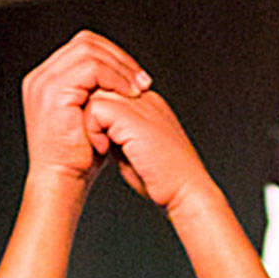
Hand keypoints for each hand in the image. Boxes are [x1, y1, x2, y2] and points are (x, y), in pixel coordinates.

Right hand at [22, 31, 148, 192]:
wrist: (62, 181)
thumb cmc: (78, 160)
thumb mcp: (90, 119)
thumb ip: (99, 95)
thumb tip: (125, 80)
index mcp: (47, 80)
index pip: (84, 48)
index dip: (113, 57)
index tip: (136, 78)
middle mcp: (41, 77)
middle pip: (86, 42)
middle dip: (119, 59)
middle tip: (142, 80)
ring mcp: (44, 82)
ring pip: (90, 51)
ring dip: (119, 68)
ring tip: (138, 89)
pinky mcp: (54, 92)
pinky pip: (91, 69)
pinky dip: (114, 78)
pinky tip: (128, 95)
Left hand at [85, 85, 213, 214]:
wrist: (186, 190)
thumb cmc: (164, 181)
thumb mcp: (137, 152)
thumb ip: (119, 137)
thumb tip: (98, 132)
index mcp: (151, 106)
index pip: (114, 91)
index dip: (101, 114)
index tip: (102, 140)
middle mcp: (146, 101)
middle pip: (103, 87)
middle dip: (92, 114)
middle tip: (97, 142)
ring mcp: (141, 106)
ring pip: (97, 94)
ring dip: (91, 121)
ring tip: (101, 146)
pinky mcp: (133, 117)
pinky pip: (96, 108)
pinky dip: (92, 128)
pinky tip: (104, 149)